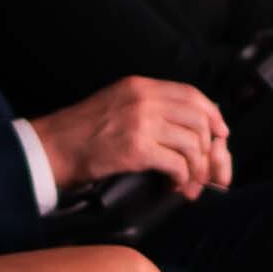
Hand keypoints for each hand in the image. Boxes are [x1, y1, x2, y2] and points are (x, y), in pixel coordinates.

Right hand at [28, 74, 229, 196]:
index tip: (221, 133)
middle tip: (208, 168)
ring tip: (188, 182)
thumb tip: (181, 124)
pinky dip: (181, 177)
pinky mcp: (136, 148)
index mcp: (139, 86)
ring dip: (196, 167)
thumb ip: (145, 107)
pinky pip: (177, 162)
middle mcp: (143, 99)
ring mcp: (140, 122)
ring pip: (192, 142)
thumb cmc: (79, 133)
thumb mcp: (115, 105)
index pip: (190, 93)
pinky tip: (173, 185)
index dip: (212, 114)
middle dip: (210, 147)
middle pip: (198, 118)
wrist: (51, 148)